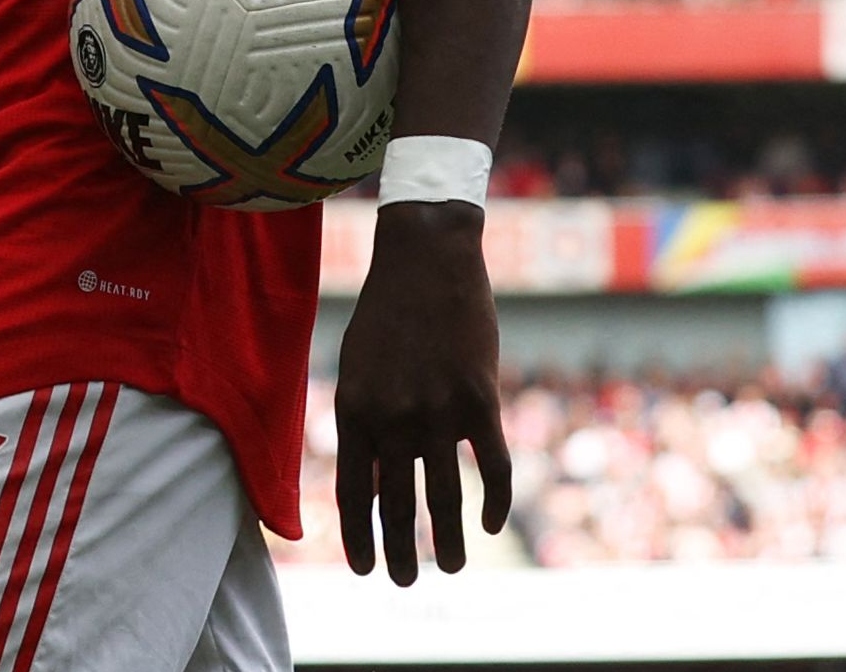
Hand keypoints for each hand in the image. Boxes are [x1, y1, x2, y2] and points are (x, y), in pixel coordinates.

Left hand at [332, 201, 511, 584]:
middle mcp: (392, 418)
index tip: (365, 569)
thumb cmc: (387, 314)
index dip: (359, 535)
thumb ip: (360, 420)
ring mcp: (437, 412)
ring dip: (447, 541)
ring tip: (451, 568)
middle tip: (405, 584)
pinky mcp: (481, 401)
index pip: (352, 491)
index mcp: (353, 411)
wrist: (426, 262)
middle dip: (400, 551)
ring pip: (444, 497)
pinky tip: (490, 524)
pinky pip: (491, 468)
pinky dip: (493, 503)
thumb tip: (369, 479)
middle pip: (397, 504)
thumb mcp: (356, 366)